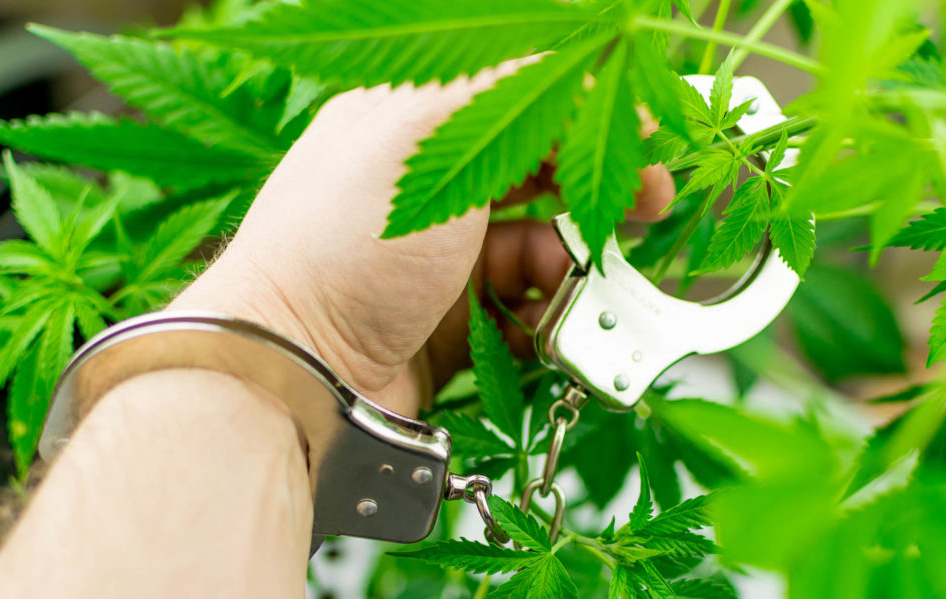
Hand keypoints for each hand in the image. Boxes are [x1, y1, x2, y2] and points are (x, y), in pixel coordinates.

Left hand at [171, 63, 673, 416]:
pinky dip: (547, 316)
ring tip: (580, 285)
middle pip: (535, 174)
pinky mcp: (448, 323)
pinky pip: (521, 310)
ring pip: (536, 247)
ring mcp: (437, 261)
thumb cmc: (346, 243)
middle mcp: (425, 190)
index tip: (641, 134)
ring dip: (572, 262)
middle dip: (594, 186)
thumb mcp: (424, 133)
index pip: (518, 101)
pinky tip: (549, 324)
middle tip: (649, 204)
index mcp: (411, 126)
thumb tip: (584, 61)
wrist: (296, 370)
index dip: (585, 113)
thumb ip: (507, 84)